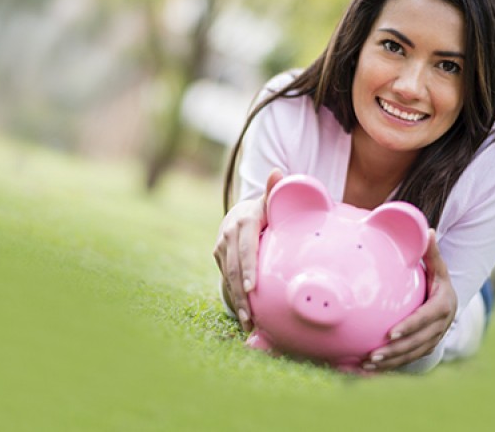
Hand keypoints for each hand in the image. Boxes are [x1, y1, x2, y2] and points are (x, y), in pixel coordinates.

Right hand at [213, 169, 282, 331]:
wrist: (244, 210)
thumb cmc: (267, 208)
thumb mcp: (271, 199)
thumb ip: (275, 189)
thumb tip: (276, 172)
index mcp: (244, 221)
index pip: (246, 248)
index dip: (247, 268)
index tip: (251, 288)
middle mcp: (228, 233)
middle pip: (233, 268)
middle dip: (241, 294)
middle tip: (251, 317)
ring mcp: (221, 245)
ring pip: (227, 276)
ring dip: (236, 301)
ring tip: (248, 323)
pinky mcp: (217, 254)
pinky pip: (225, 278)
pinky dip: (233, 296)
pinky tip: (245, 316)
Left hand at [362, 229, 456, 370]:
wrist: (447, 299)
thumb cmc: (436, 278)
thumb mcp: (437, 265)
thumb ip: (431, 251)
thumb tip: (429, 230)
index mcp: (443, 305)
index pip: (426, 318)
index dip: (410, 327)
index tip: (390, 333)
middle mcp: (441, 326)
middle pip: (418, 342)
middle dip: (396, 351)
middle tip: (373, 354)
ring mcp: (433, 339)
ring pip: (412, 354)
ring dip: (391, 362)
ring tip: (367, 365)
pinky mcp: (424, 348)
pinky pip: (407, 359)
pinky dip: (390, 366)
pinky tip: (367, 370)